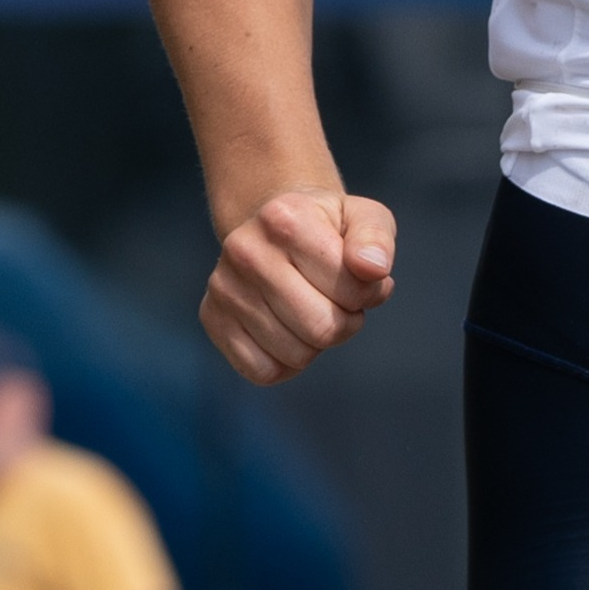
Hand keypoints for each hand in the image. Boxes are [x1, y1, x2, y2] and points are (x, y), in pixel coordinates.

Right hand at [202, 187, 398, 386]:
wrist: (274, 229)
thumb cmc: (329, 228)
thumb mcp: (364, 218)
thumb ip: (376, 240)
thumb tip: (373, 269)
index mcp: (284, 218)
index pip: (351, 289)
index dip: (368, 294)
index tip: (360, 277)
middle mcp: (244, 250)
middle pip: (322, 329)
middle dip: (345, 323)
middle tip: (338, 302)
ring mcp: (223, 286)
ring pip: (295, 355)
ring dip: (317, 343)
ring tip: (312, 309)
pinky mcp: (212, 318)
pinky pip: (263, 372)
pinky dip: (286, 363)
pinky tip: (288, 330)